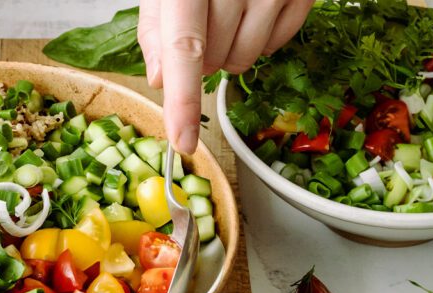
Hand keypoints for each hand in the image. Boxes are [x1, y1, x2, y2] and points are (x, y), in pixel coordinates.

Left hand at [138, 0, 312, 153]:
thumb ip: (156, 27)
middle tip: (199, 24)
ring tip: (224, 15)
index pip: (184, 49)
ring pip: (244, 61)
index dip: (183, 102)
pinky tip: (251, 11)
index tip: (182, 141)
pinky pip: (276, 46)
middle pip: (213, 60)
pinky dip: (258, 41)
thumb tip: (160, 80)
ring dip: (227, 54)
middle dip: (199, 58)